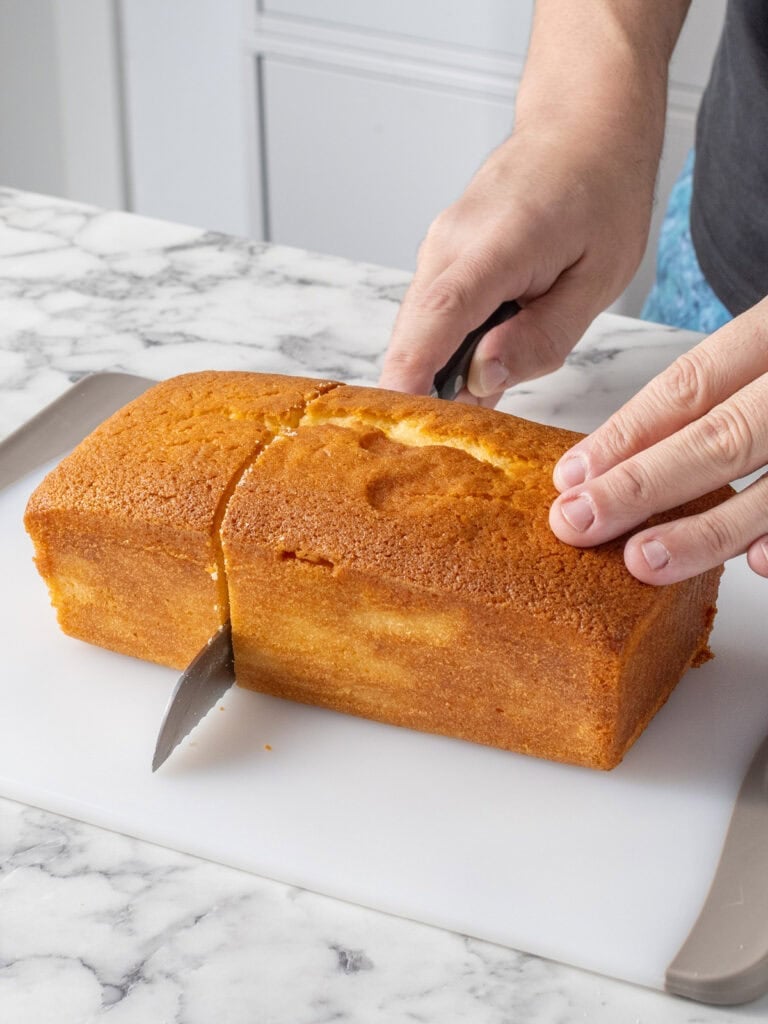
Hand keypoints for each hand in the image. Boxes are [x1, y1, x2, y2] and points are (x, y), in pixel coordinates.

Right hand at [379, 128, 655, 404]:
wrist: (582, 124)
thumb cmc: (601, 194)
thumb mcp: (598, 278)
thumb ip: (542, 336)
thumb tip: (482, 380)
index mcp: (494, 246)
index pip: (435, 321)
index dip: (411, 379)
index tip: (398, 428)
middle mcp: (448, 245)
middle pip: (414, 336)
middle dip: (420, 393)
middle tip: (442, 450)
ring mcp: (438, 249)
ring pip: (420, 330)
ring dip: (436, 374)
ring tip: (465, 419)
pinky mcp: (441, 257)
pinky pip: (433, 316)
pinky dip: (445, 350)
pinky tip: (475, 373)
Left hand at [549, 298, 767, 583]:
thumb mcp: (766, 349)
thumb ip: (719, 391)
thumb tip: (620, 459)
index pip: (690, 385)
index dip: (627, 433)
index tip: (570, 475)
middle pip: (722, 434)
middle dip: (644, 484)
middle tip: (578, 522)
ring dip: (710, 528)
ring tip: (644, 559)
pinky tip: (761, 566)